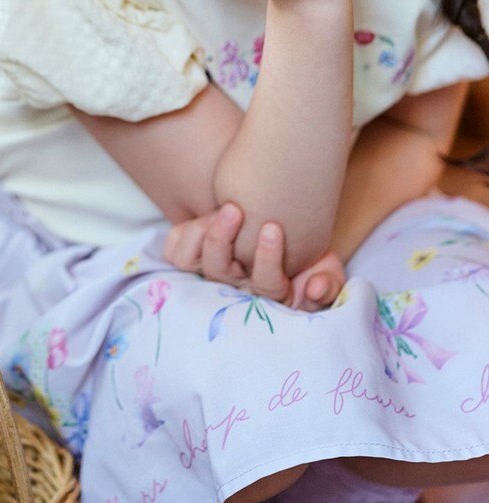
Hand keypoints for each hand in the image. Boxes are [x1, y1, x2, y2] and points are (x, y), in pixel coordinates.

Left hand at [163, 203, 345, 309]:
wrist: (279, 230)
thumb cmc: (306, 255)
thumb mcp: (326, 269)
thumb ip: (328, 282)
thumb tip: (313, 289)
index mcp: (271, 293)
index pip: (265, 285)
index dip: (267, 258)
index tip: (273, 227)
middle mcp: (235, 286)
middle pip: (219, 272)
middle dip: (222, 240)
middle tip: (235, 209)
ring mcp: (211, 272)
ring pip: (191, 261)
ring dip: (202, 234)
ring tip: (223, 209)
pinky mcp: (192, 256)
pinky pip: (175, 252)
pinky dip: (184, 234)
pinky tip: (204, 216)